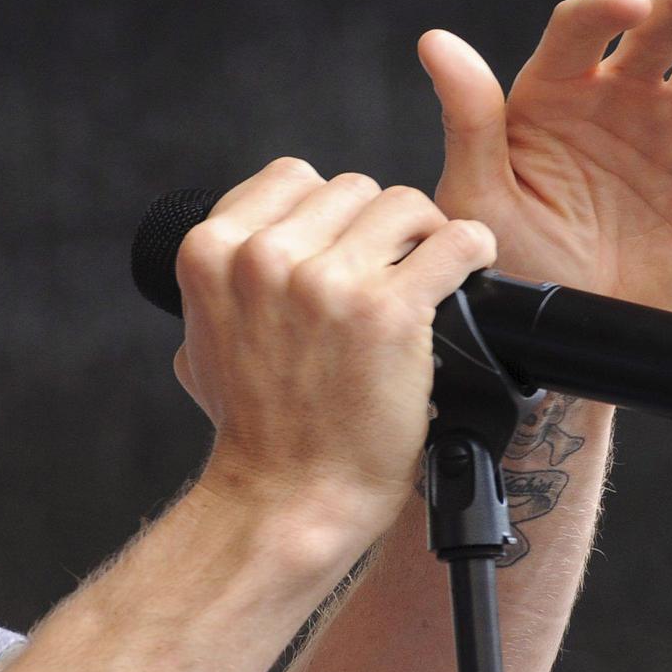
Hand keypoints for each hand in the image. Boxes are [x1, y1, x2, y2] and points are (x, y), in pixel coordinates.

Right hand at [173, 160, 496, 547]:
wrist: (286, 495)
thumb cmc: (253, 426)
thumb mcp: (200, 336)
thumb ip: (225, 279)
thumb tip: (252, 243)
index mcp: (213, 251)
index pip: (292, 176)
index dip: (326, 210)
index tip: (344, 245)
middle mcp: (263, 257)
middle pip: (352, 188)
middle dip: (375, 227)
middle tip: (386, 273)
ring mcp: (326, 281)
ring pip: (404, 204)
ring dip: (423, 237)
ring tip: (423, 277)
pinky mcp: (389, 311)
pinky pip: (456, 240)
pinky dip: (471, 251)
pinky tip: (465, 272)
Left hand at [419, 0, 671, 308]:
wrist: (572, 326)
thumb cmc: (512, 259)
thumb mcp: (478, 193)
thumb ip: (468, 116)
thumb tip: (434, 39)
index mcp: (551, 92)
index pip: (580, 31)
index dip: (604, 13)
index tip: (628, 8)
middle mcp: (617, 92)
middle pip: (658, 28)